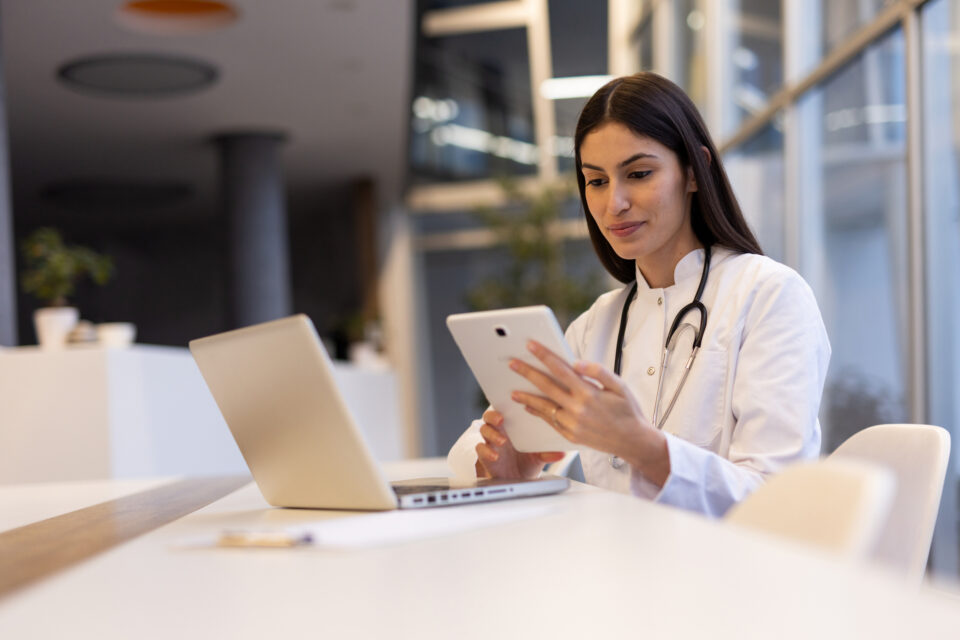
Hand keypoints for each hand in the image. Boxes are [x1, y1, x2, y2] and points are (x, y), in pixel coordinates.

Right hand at [475, 409, 563, 479]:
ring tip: (501, 441)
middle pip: (490, 416)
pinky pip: (481, 449)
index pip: (505, 408)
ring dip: (492, 434)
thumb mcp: (540, 456)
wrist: (520, 480)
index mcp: (512, 425)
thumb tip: (562, 453)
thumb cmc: (528, 461)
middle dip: (493, 416)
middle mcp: (500, 431)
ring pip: (485, 430)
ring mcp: (492, 442)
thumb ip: (548, 453)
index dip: (505, 403)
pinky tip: (495, 456)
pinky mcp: (486, 456)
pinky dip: (486, 451)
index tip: (510, 400)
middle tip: (501, 420)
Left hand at [509, 340, 669, 485]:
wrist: (633, 441)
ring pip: (544, 407)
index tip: (531, 345)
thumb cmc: (628, 411)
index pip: (561, 370)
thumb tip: (577, 362)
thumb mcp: (620, 386)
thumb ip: (598, 372)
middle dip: (527, 373)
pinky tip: (529, 406)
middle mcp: (577, 409)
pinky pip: (549, 421)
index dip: (544, 356)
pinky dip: (538, 412)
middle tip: (512, 364)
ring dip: (526, 397)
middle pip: (546, 387)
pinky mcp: (570, 435)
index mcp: (589, 394)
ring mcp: (572, 424)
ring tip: (513, 390)